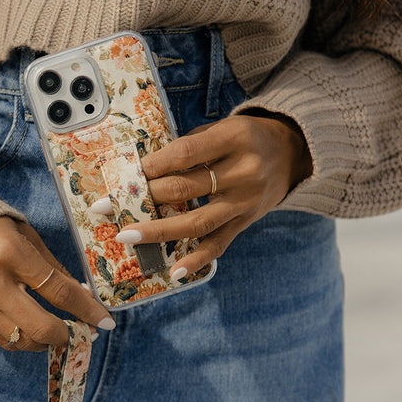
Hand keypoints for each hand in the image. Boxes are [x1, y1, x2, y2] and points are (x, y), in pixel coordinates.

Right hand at [0, 217, 114, 350]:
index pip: (58, 291)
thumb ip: (53, 269)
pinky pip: (0, 339)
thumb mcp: (25, 235)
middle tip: (82, 333)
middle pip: (40, 327)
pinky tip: (31, 327)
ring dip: (46, 341)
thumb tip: (83, 299)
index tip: (105, 321)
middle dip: (68, 336)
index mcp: (10, 252)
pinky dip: (22, 337)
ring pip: (21, 340)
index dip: (87, 311)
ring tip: (58, 331)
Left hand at [98, 113, 311, 278]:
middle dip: (142, 199)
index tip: (123, 177)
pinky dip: (196, 260)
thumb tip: (142, 170)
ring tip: (128, 236)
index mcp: (233, 139)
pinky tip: (175, 271)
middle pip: (185, 188)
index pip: (184, 154)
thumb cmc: (245, 138)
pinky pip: (218, 244)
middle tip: (108, 207)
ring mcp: (245, 201)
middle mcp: (242, 171)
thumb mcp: (222, 130)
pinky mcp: (245, 222)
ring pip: (197, 222)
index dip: (151, 166)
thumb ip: (189, 148)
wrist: (293, 152)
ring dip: (158, 232)